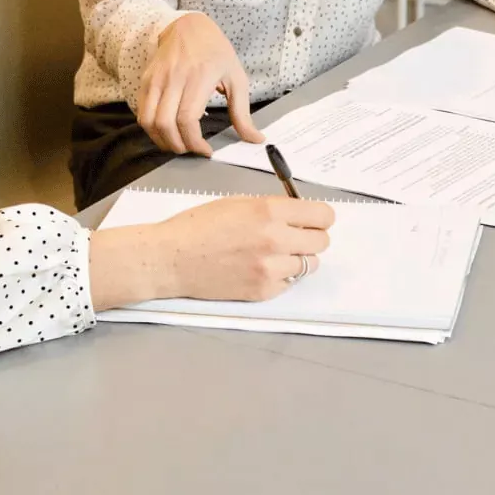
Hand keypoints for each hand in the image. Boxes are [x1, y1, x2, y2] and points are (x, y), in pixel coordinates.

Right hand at [89, 196, 333, 309]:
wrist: (171, 258)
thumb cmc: (197, 226)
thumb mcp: (238, 203)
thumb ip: (272, 208)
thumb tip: (298, 214)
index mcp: (269, 211)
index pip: (322, 216)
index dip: (319, 217)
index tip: (313, 219)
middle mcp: (275, 239)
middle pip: (322, 242)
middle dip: (311, 237)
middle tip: (295, 236)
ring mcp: (270, 269)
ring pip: (309, 265)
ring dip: (298, 258)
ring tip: (274, 254)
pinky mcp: (263, 291)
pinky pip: (289, 283)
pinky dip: (281, 277)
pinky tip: (260, 269)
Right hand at [136, 13, 264, 155]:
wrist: (189, 26)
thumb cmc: (215, 52)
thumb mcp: (236, 78)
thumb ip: (243, 113)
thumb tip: (255, 139)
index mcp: (200, 77)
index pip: (187, 118)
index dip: (194, 142)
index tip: (205, 150)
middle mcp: (174, 77)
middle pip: (165, 124)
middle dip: (178, 146)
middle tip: (191, 150)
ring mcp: (157, 79)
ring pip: (149, 121)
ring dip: (161, 140)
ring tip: (178, 144)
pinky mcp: (146, 80)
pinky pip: (142, 113)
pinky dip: (152, 129)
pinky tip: (166, 131)